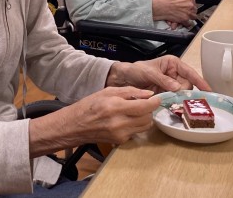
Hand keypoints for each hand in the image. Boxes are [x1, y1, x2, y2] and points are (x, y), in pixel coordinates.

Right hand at [28, 86, 160, 155]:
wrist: (74, 125)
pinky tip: (125, 120)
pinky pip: (136, 132)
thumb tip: (148, 94)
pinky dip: (135, 125)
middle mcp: (119, 122)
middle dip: (149, 110)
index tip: (158, 98)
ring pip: (145, 126)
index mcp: (115, 106)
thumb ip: (129, 92)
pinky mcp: (120, 141)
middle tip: (143, 103)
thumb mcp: (107, 91)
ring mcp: (120, 134)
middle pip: (148, 118)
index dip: (155, 102)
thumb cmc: (88, 105)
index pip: (145, 106)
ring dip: (144, 118)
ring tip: (134, 111)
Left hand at [106, 55, 210, 93]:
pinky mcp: (166, 95)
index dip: (200, 81)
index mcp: (173, 64)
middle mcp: (175, 74)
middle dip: (185, 93)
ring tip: (174, 103)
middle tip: (178, 98)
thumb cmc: (135, 70)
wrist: (122, 79)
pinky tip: (172, 106)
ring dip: (179, 99)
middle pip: (188, 86)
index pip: (190, 72)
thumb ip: (163, 80)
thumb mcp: (149, 72)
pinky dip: (174, 103)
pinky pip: (174, 100)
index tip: (208, 90)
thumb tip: (178, 88)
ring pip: (182, 94)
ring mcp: (171, 86)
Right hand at [152, 0, 196, 24]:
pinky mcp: (184, 19)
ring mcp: (188, 13)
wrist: (160, 6)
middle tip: (185, 12)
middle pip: (194, 11)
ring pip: (193, 17)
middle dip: (190, 12)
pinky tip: (182, 22)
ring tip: (184, 17)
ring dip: (189, 17)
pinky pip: (188, 23)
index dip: (190, 7)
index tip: (187, 8)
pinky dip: (185, 23)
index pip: (194, 4)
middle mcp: (190, 5)